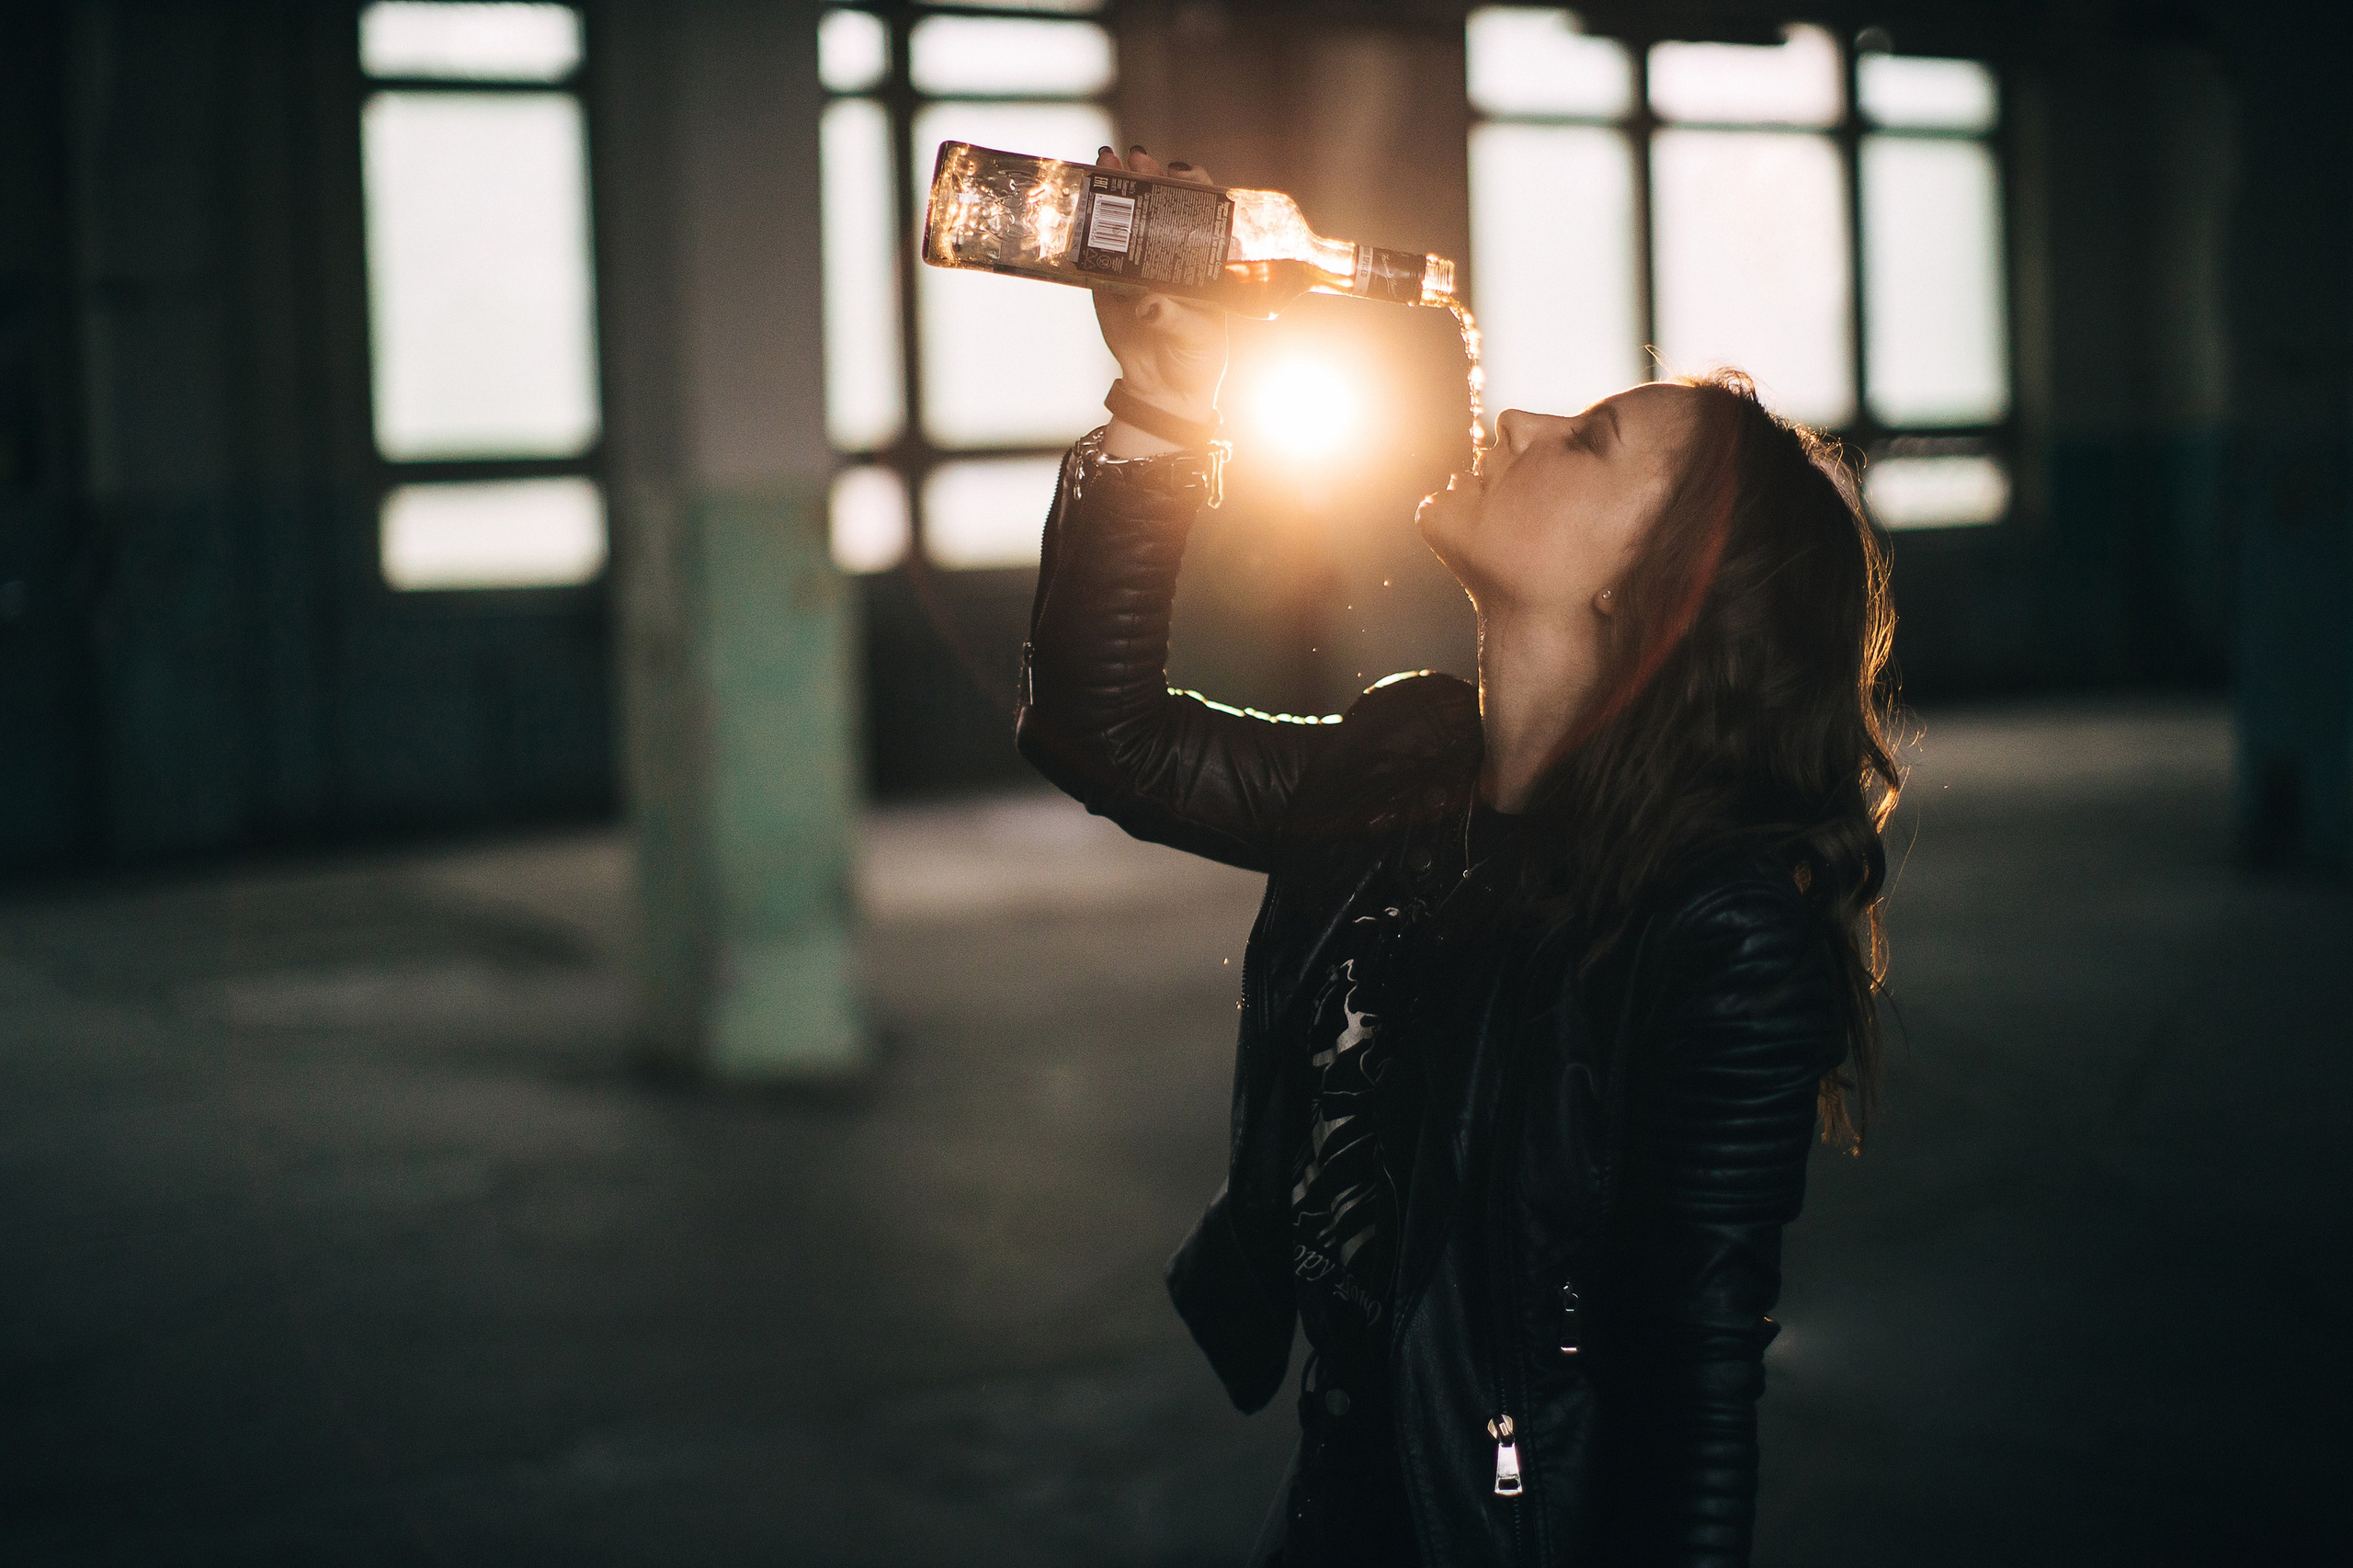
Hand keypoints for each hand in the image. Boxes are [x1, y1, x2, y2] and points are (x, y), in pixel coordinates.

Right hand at [1092, 146, 1227, 455]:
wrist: (1161, 389)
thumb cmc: (1195, 357)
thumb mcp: (1195, 338)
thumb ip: (1174, 319)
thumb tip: (1149, 305)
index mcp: (1202, 259)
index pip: (1201, 210)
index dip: (1192, 184)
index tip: (1180, 171)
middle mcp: (1169, 252)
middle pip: (1159, 202)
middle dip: (1148, 174)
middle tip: (1138, 157)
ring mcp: (1135, 263)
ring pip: (1125, 216)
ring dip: (1115, 185)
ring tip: (1106, 161)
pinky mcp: (1105, 280)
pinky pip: (1094, 247)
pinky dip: (1085, 223)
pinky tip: (1079, 197)